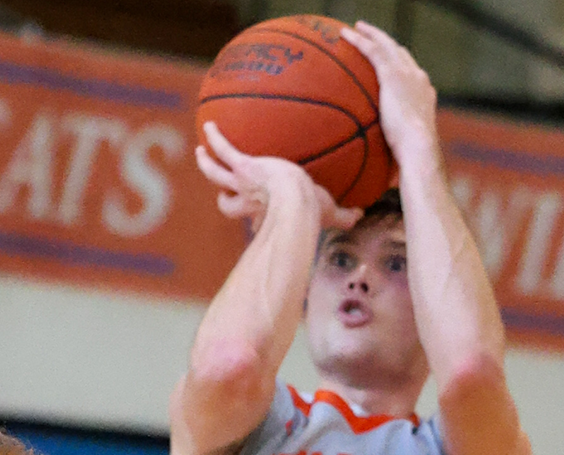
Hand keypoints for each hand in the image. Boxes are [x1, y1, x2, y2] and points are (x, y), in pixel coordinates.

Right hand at [195, 122, 359, 231]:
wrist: (296, 201)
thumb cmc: (312, 211)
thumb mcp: (330, 213)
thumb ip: (345, 215)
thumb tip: (361, 214)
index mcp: (266, 214)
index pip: (254, 221)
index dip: (253, 221)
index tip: (255, 219)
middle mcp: (248, 202)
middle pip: (226, 202)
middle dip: (222, 194)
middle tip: (219, 185)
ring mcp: (242, 183)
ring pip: (215, 174)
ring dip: (207, 164)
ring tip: (201, 152)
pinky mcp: (242, 166)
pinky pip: (224, 149)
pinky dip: (216, 137)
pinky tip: (210, 124)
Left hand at [340, 21, 438, 162]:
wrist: (418, 149)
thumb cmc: (412, 162)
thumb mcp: (403, 157)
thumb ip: (394, 158)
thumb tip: (385, 184)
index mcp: (424, 97)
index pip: (412, 75)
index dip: (401, 67)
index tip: (389, 65)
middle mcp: (419, 80)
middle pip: (402, 55)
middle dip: (387, 45)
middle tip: (373, 39)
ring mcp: (407, 74)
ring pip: (387, 46)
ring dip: (372, 35)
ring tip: (356, 28)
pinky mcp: (393, 74)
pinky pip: (373, 50)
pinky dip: (360, 40)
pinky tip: (344, 35)